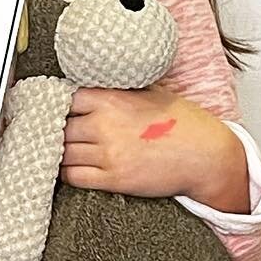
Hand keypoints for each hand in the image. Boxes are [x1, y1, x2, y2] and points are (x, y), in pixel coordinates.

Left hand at [60, 86, 248, 208]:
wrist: (207, 156)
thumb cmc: (184, 123)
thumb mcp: (150, 92)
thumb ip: (119, 89)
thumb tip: (97, 81)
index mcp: (111, 99)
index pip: (64, 98)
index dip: (57, 104)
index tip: (53, 109)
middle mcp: (104, 124)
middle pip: (58, 126)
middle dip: (54, 129)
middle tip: (52, 132)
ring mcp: (107, 153)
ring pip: (61, 152)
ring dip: (56, 152)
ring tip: (56, 150)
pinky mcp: (113, 178)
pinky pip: (73, 176)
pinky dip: (65, 172)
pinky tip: (68, 168)